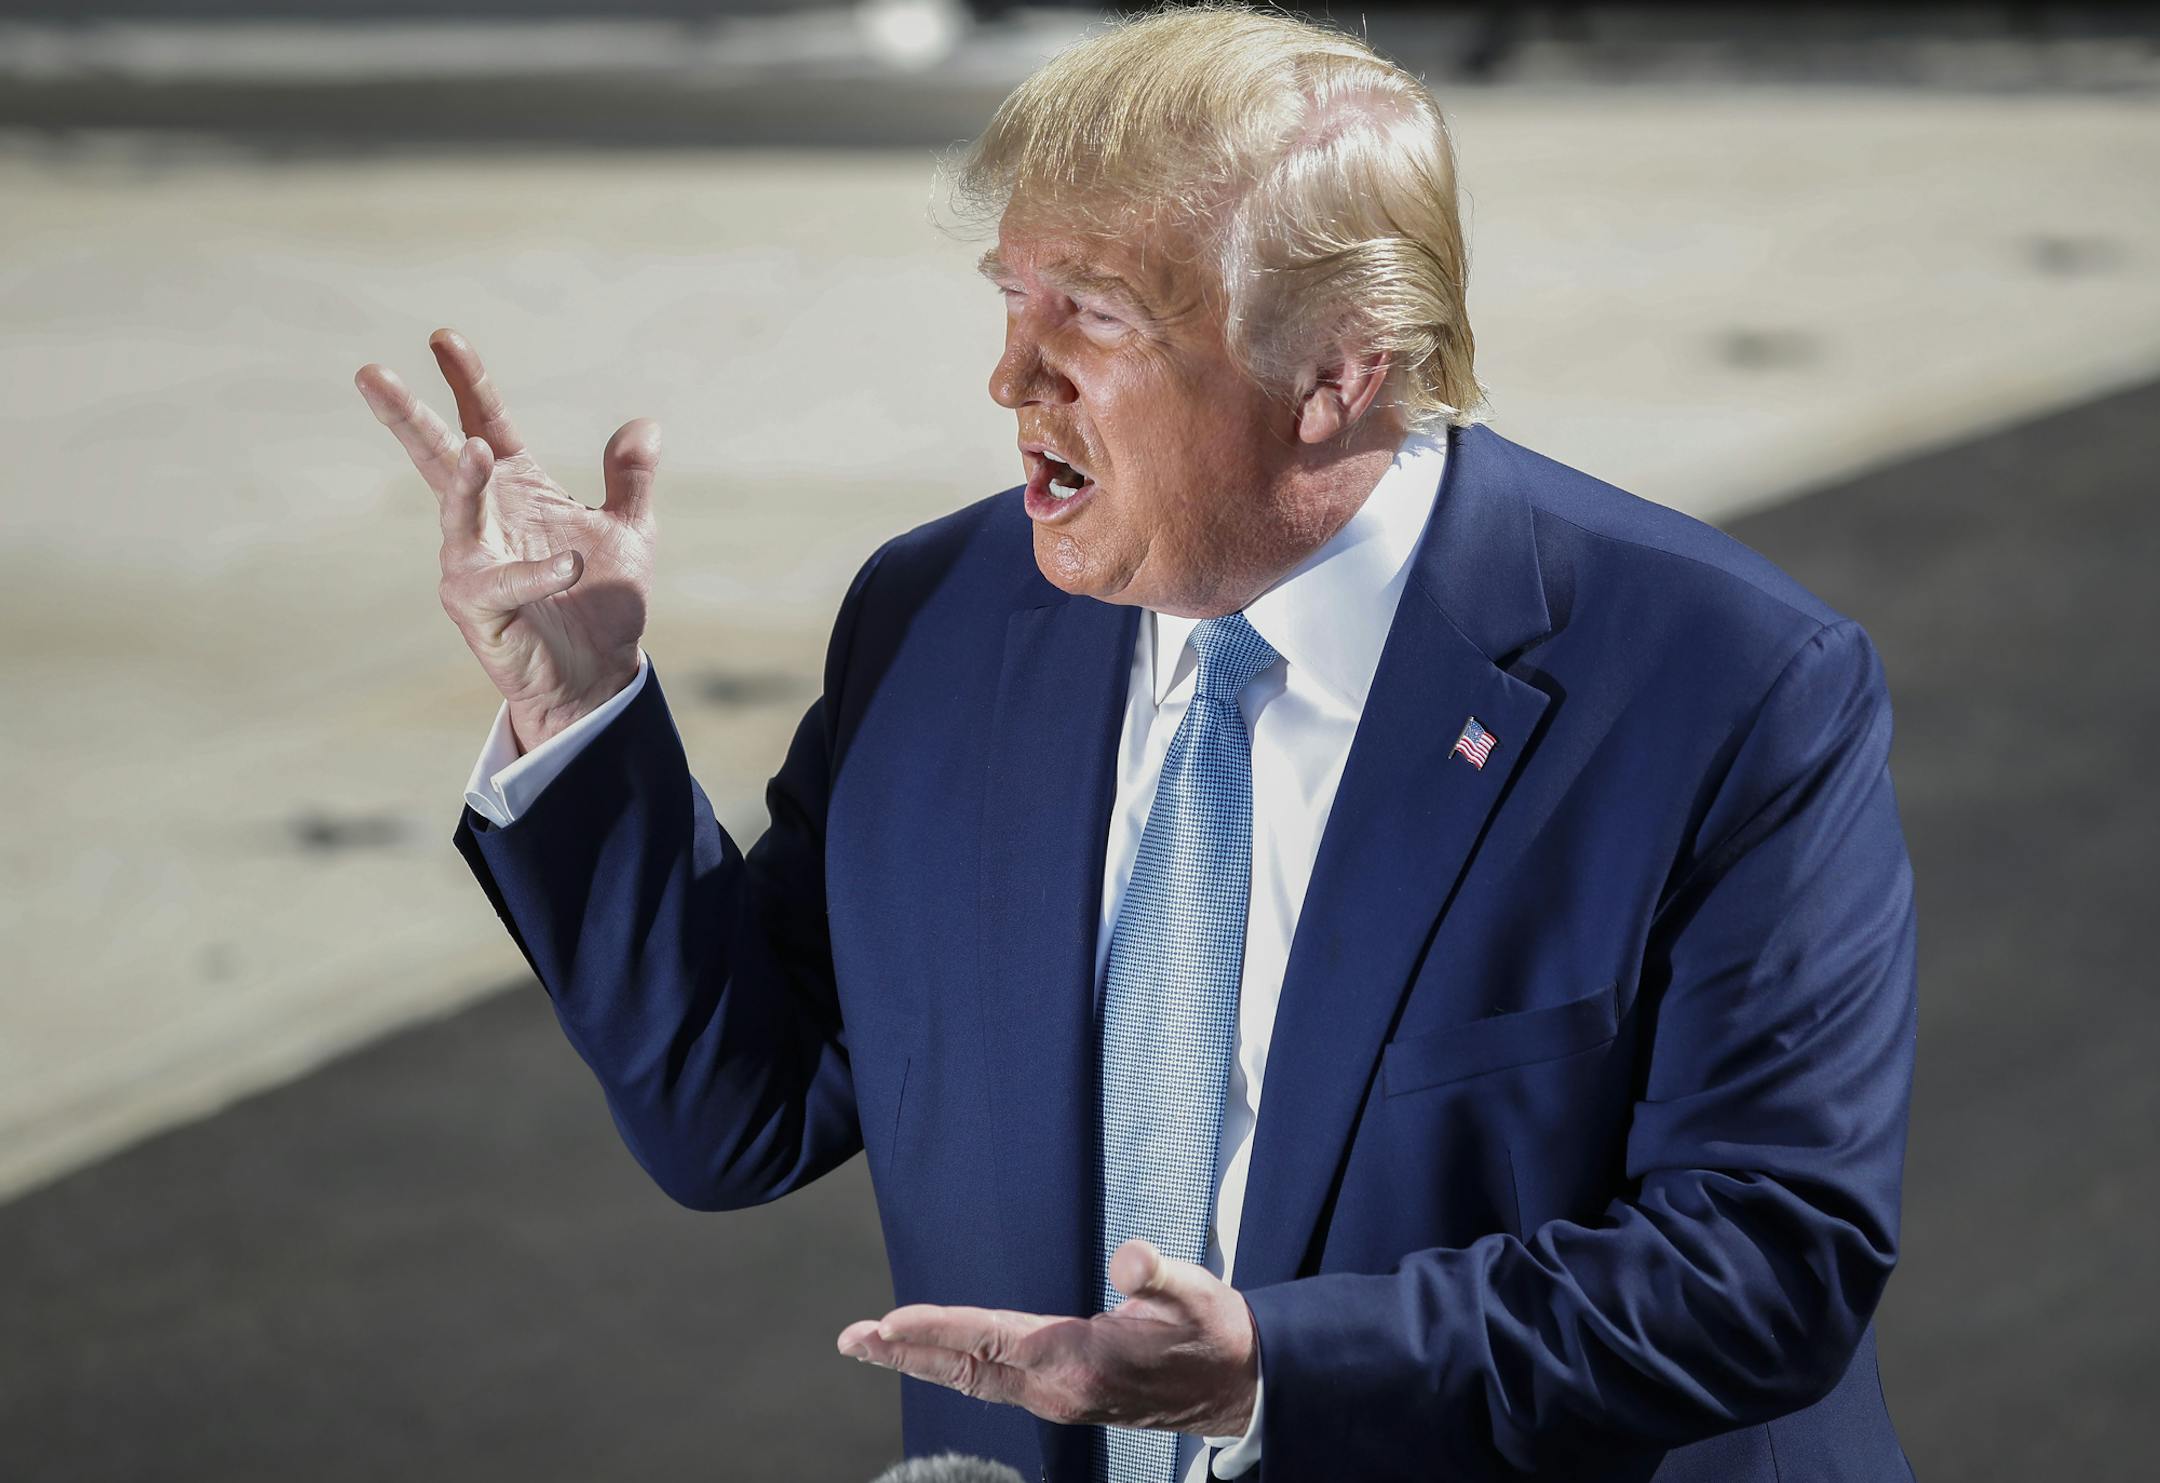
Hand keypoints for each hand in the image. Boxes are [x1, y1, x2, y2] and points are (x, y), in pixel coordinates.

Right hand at [355, 328, 657, 751]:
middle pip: (439, 458)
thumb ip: (630, 480)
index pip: (486, 423)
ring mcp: (473, 563)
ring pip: (457, 514)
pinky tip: (569, 564)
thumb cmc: (602, 602)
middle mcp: (485, 520)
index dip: (466, 381)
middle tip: (369, 372)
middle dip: (406, 416)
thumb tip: (644, 424)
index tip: (443, 337)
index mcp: (518, 489)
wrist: (600, 675)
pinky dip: (534, 573)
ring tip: (476, 449)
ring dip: (465, 483)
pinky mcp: (478, 609)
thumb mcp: (630, 532)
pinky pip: (501, 584)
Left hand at [837, 1239, 1260, 1438]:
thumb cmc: (1214, 1333)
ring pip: (975, 1380)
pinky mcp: (1064, 1398)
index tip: (887, 1320)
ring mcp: (1058, 1400)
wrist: (1238, 1387)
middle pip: (966, 1369)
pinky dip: (955, 1366)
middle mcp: (1058, 1389)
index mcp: (1080, 1360)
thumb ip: (1160, 1273)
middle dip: (906, 1353)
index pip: (992, 1340)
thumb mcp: (1196, 1294)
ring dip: (922, 1361)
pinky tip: (935, 1358)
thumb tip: (1129, 1259)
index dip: (938, 1328)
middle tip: (850, 1340)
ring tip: (873, 1344)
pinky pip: (993, 1383)